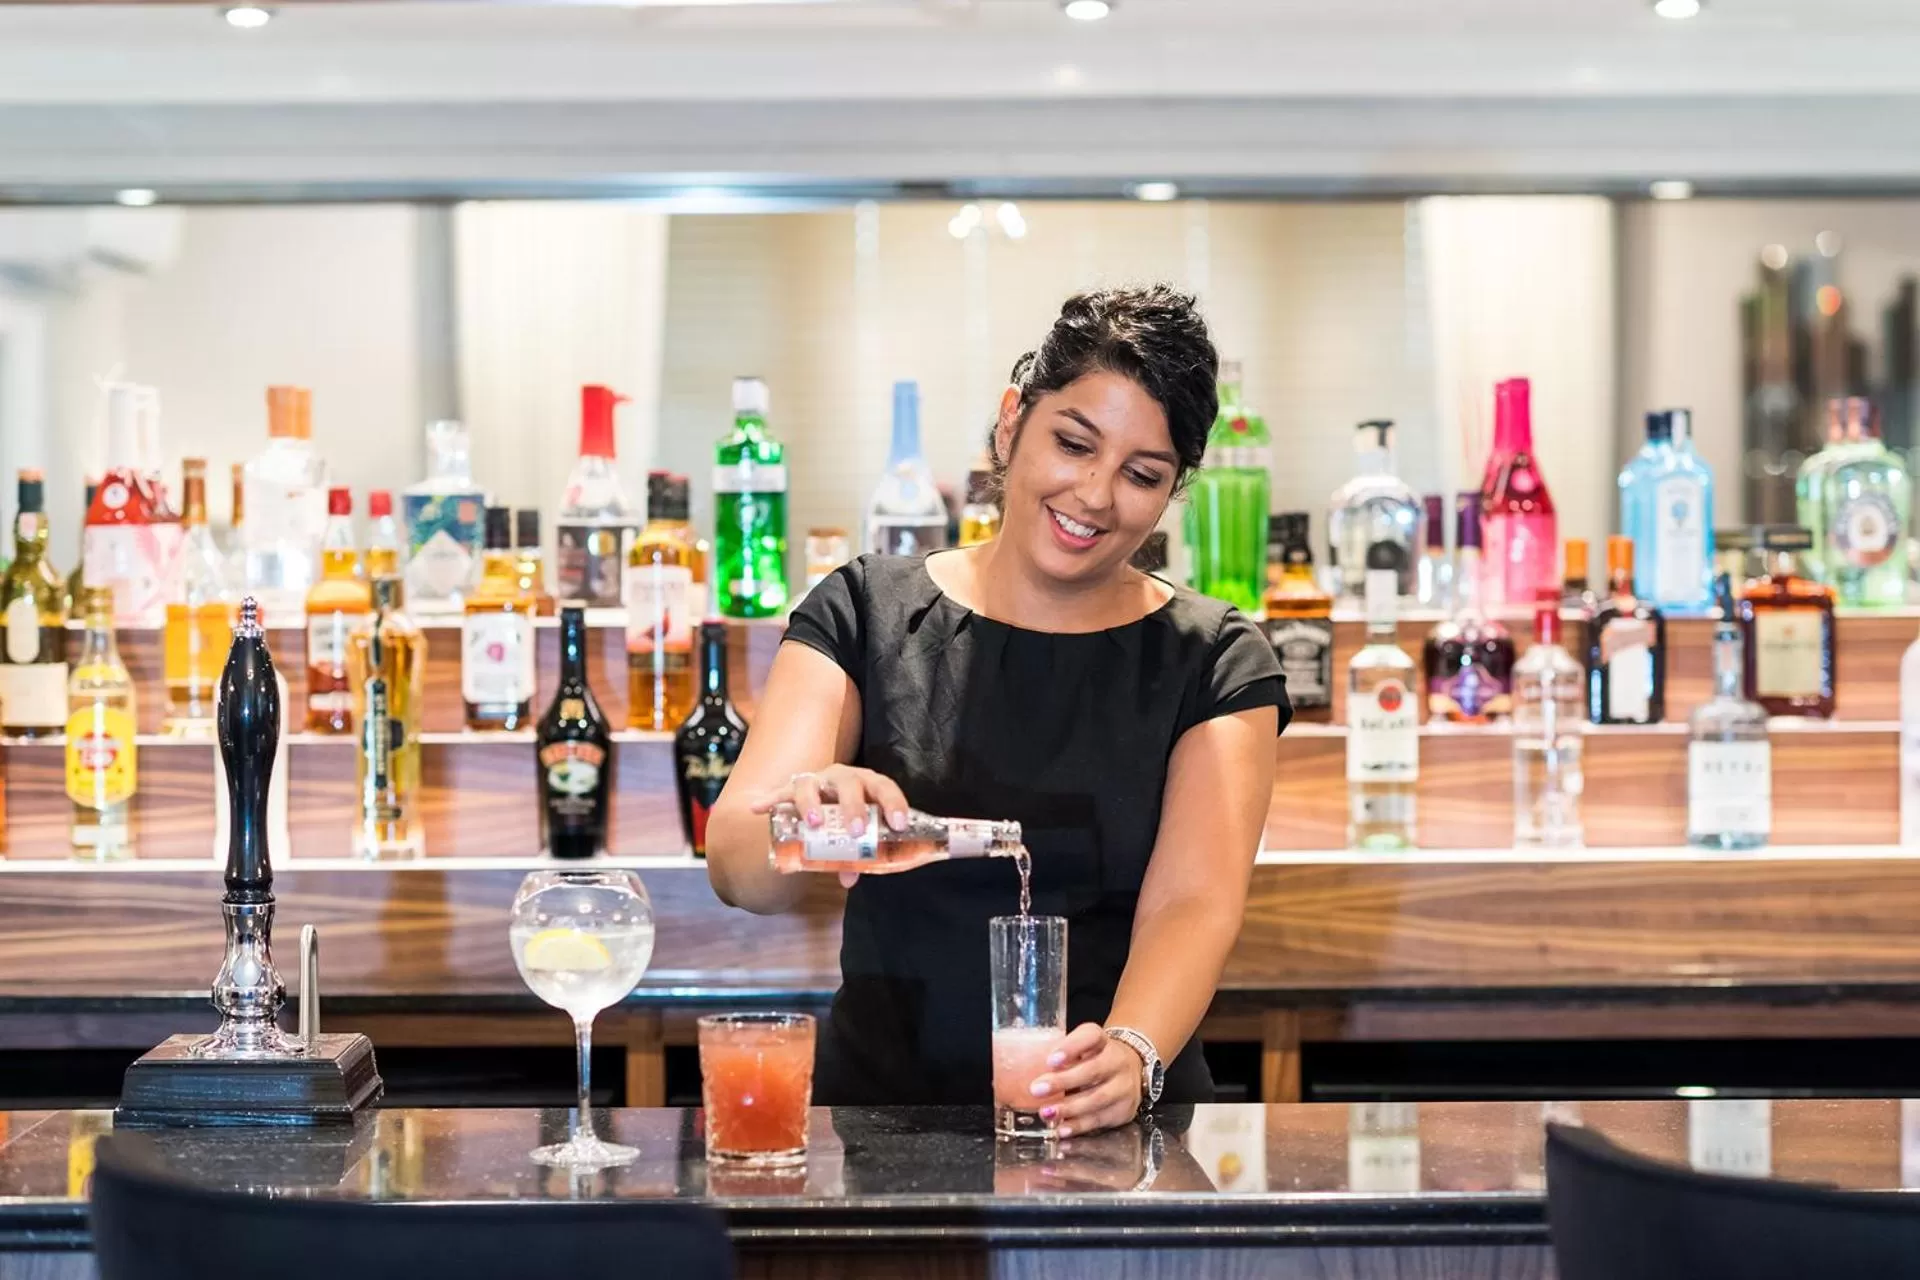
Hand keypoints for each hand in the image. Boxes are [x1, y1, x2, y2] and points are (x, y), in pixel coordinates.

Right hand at [748, 764, 911, 887]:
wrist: (822, 797)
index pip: (884, 787)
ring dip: (811, 804)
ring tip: (814, 824)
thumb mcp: (855, 834)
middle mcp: (842, 777)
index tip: (899, 824)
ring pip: (811, 784)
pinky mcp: (793, 787)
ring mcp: (816, 780)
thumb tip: (850, 879)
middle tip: (856, 831)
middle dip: (853, 807)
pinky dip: (770, 799)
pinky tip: (757, 809)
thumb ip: (856, 856)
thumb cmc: (846, 817)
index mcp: (866, 785)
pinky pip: (780, 792)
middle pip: (849, 783)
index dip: (894, 803)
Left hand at [1027, 1023, 1142, 1138]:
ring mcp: (1124, 1086)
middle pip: (1092, 1070)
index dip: (1071, 1047)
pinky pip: (1100, 1120)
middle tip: (1036, 1089)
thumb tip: (1021, 1068)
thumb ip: (1060, 1056)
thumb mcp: (1082, 1049)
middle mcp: (1117, 1060)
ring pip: (1097, 1098)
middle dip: (1063, 1082)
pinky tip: (1062, 1129)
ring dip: (1069, 1108)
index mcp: (1102, 1040)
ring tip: (1046, 1112)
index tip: (1051, 1060)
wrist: (1131, 1071)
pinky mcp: (1124, 1110)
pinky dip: (1079, 1125)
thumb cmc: (1094, 1059)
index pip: (1091, 1036)